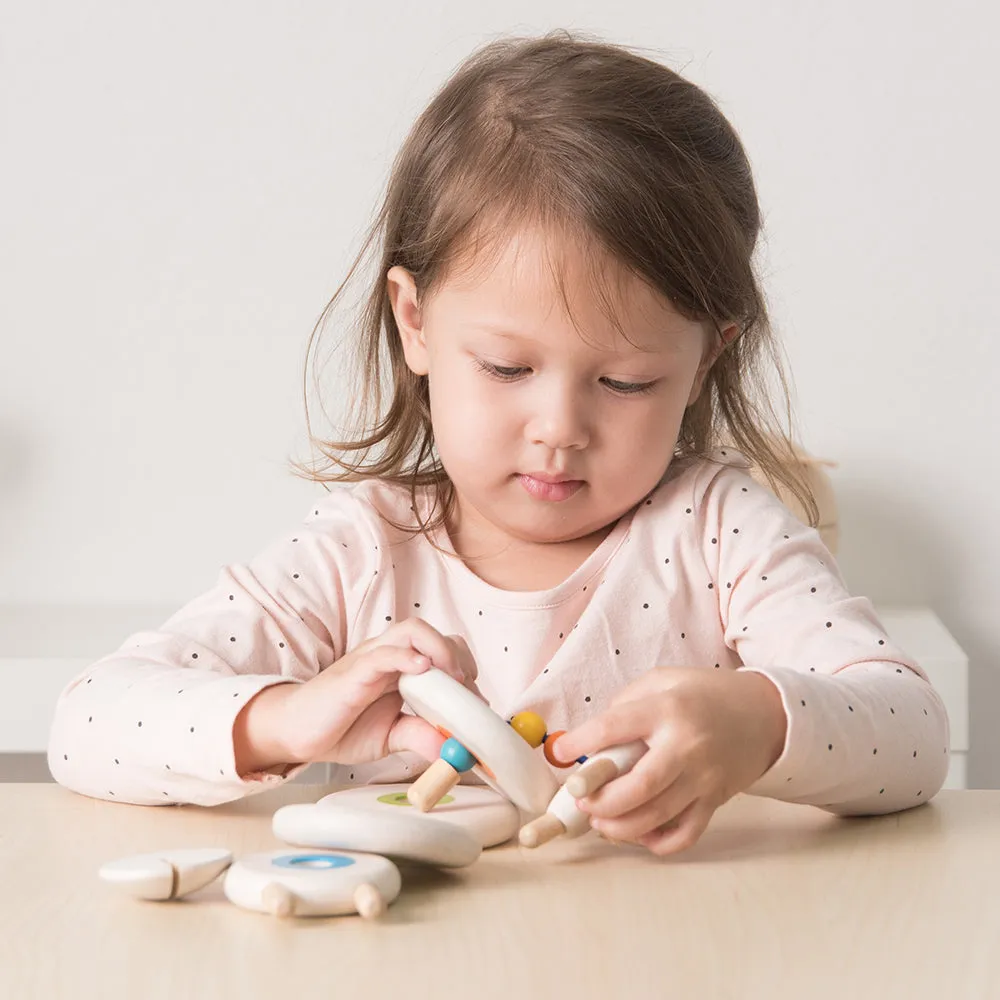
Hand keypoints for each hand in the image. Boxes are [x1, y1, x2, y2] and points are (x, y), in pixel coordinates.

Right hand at [233, 618, 481, 772]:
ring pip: (412, 631)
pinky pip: (383, 654)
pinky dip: (405, 656)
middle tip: (466, 689)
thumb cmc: (341, 727)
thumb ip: (419, 736)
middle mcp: (389, 656)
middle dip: (457, 655)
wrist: (295, 733)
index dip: (464, 668)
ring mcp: (371, 660)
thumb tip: (451, 751)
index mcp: (400, 668)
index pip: (441, 649)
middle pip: (431, 632)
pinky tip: (420, 669)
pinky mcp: (354, 672)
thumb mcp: (390, 736)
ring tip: (451, 678)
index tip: (475, 701)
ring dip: (439, 649)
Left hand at [553, 667, 786, 855]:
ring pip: (655, 816)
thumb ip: (626, 702)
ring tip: (599, 820)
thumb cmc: (705, 694)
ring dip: (618, 826)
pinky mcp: (715, 801)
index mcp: (667, 708)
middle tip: (581, 801)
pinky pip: (683, 834)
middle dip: (600, 801)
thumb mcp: (664, 679)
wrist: (766, 714)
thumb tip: (591, 735)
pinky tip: (638, 832)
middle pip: (637, 787)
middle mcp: (686, 746)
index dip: (580, 742)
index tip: (559, 753)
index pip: (614, 728)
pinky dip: (655, 842)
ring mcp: (703, 778)